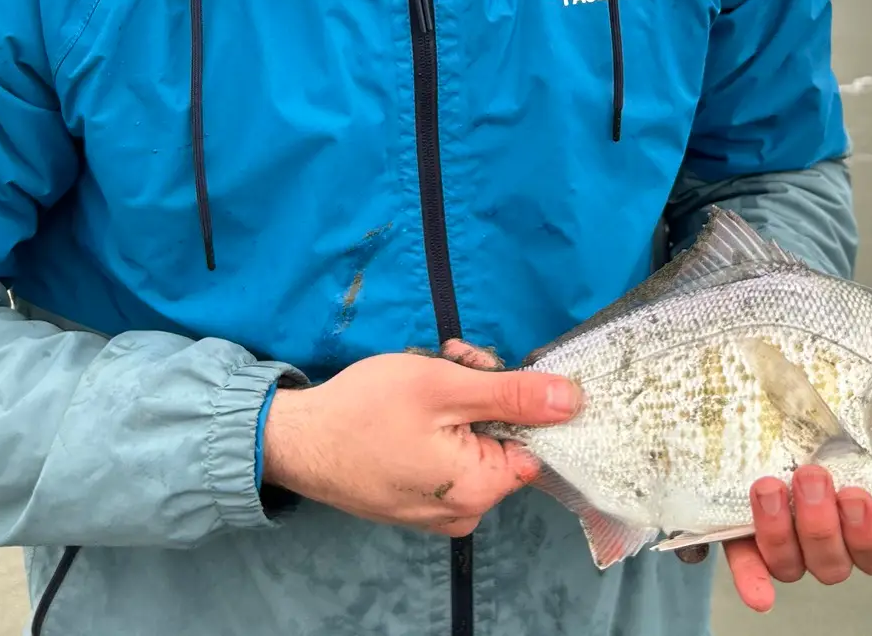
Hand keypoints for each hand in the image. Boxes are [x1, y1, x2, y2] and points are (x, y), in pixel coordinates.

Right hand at [262, 348, 578, 535]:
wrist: (296, 439)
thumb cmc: (368, 409)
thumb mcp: (444, 386)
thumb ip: (513, 394)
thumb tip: (574, 401)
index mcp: (479, 490)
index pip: (536, 443)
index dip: (518, 397)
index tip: (483, 367)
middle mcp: (465, 513)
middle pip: (505, 440)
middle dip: (484, 391)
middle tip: (451, 358)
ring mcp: (437, 511)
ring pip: (477, 443)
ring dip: (461, 400)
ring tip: (429, 369)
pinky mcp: (415, 501)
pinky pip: (449, 458)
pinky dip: (441, 423)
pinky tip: (415, 397)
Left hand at [683, 278, 871, 612]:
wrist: (751, 360)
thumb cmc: (822, 363)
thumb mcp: (858, 342)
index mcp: (864, 488)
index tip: (861, 494)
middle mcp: (824, 517)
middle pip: (841, 558)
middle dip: (829, 528)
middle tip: (813, 477)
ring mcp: (779, 522)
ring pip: (794, 561)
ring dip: (785, 534)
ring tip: (768, 483)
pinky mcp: (734, 519)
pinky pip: (743, 563)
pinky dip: (751, 578)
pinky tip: (753, 588)